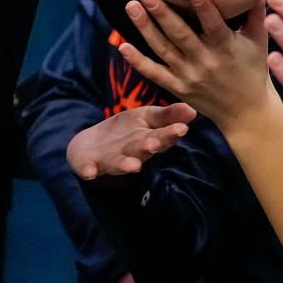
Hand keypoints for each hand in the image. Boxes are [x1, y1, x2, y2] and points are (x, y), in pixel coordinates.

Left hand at [66, 102, 196, 179]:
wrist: (91, 145)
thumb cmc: (126, 132)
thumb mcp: (147, 117)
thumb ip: (168, 115)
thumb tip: (193, 110)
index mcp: (148, 139)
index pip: (162, 136)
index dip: (171, 133)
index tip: (181, 129)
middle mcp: (132, 153)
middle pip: (142, 150)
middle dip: (148, 147)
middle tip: (154, 144)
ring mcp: (110, 160)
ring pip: (120, 163)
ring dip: (126, 165)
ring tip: (132, 166)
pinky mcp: (90, 165)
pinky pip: (89, 169)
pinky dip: (89, 170)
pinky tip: (89, 173)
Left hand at [115, 0, 277, 129]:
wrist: (246, 113)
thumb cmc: (253, 71)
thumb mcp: (258, 43)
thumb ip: (256, 15)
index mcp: (226, 48)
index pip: (214, 26)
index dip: (204, 9)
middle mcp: (205, 62)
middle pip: (180, 35)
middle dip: (162, 14)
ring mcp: (188, 76)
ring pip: (163, 50)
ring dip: (145, 28)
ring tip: (131, 7)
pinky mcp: (176, 87)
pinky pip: (154, 73)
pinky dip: (137, 61)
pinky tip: (122, 46)